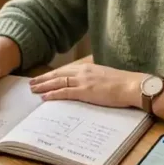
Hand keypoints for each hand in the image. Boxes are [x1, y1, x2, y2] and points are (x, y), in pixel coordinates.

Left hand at [29, 62, 143, 107]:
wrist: (131, 85)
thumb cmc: (123, 82)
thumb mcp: (105, 76)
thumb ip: (94, 78)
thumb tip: (89, 84)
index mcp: (88, 67)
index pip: (65, 70)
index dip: (52, 74)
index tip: (43, 77)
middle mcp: (83, 72)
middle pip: (58, 74)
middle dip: (43, 79)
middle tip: (31, 83)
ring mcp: (83, 81)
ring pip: (58, 82)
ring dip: (44, 86)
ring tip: (33, 89)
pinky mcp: (85, 91)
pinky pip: (65, 92)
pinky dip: (53, 94)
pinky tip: (45, 97)